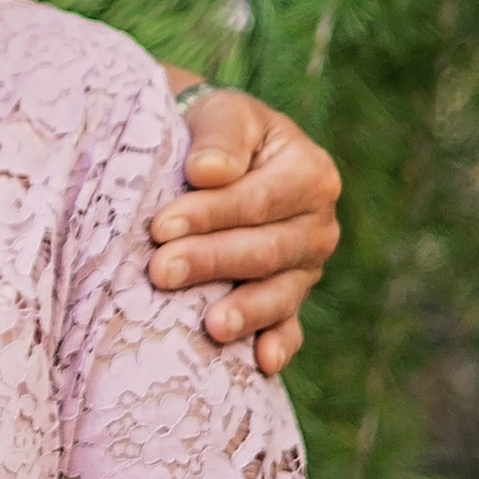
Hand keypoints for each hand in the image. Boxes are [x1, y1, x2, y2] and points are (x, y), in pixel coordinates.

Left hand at [153, 87, 340, 375]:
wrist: (214, 158)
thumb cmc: (217, 134)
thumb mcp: (222, 115)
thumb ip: (219, 138)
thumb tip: (208, 173)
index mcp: (310, 174)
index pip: (259, 201)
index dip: (211, 215)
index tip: (161, 226)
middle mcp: (318, 225)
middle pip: (266, 250)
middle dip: (212, 262)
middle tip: (161, 271)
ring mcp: (306, 268)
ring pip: (279, 293)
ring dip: (244, 311)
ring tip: (211, 326)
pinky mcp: (288, 301)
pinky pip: (288, 327)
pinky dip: (278, 345)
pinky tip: (262, 363)